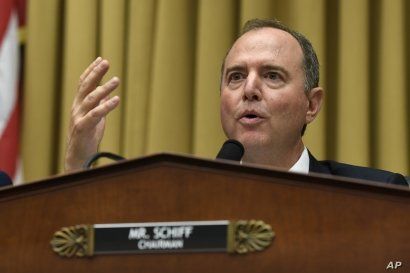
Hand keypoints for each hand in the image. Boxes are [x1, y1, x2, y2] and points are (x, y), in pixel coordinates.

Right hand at [65, 57, 119, 171]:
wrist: (79, 157)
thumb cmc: (88, 136)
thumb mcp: (96, 117)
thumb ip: (100, 104)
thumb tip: (108, 92)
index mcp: (79, 104)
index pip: (83, 83)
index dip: (91, 71)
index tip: (101, 59)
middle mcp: (76, 108)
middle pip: (85, 87)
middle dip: (96, 73)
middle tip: (106, 62)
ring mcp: (78, 117)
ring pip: (90, 99)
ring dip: (104, 88)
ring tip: (117, 80)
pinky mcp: (83, 128)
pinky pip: (95, 115)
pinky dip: (106, 106)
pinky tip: (116, 99)